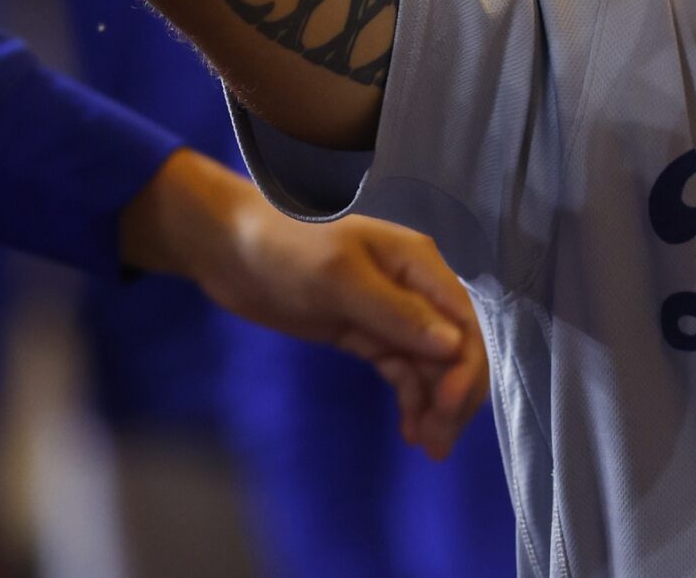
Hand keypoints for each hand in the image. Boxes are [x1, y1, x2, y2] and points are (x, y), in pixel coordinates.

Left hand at [119, 152, 487, 457]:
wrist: (230, 248)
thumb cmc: (286, 250)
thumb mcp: (341, 279)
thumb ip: (397, 313)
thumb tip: (454, 346)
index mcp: (418, 264)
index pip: (463, 320)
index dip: (465, 368)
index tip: (445, 409)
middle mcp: (414, 288)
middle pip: (455, 348)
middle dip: (454, 395)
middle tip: (437, 444)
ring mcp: (391, 313)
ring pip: (431, 366)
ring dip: (435, 405)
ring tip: (428, 448)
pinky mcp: (365, 334)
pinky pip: (403, 370)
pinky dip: (411, 399)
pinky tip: (410, 430)